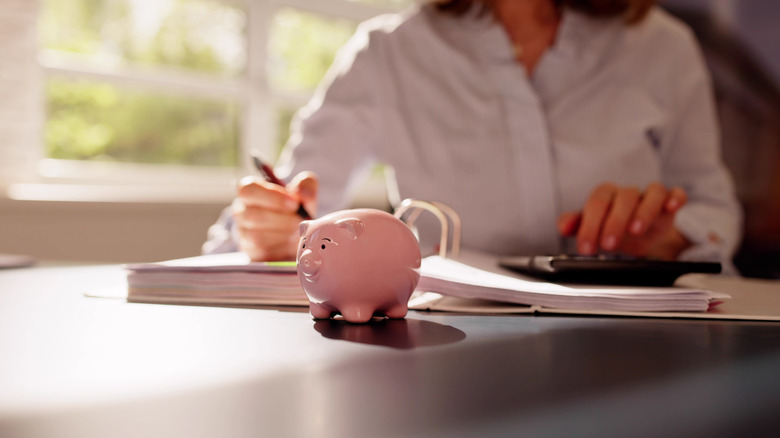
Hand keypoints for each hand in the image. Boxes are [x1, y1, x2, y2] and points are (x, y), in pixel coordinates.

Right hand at [233, 171, 317, 260]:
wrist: (296, 233)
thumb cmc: (295, 209)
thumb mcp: (303, 191)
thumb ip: (306, 185)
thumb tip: (303, 194)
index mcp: (250, 192)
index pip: (248, 190)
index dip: (272, 196)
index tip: (294, 203)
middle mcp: (241, 212)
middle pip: (252, 215)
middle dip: (281, 219)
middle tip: (300, 221)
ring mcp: (244, 234)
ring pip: (256, 236)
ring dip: (282, 235)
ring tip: (297, 232)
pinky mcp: (251, 253)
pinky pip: (263, 253)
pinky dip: (282, 249)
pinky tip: (292, 244)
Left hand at [557, 182, 690, 259]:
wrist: (639, 236)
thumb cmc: (612, 229)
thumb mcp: (593, 229)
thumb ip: (576, 225)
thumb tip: (563, 225)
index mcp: (606, 195)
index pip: (596, 204)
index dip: (590, 226)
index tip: (586, 248)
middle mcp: (627, 193)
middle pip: (623, 198)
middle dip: (615, 222)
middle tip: (608, 245)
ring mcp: (650, 196)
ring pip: (651, 194)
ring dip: (644, 211)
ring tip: (636, 230)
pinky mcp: (669, 202)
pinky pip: (675, 194)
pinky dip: (675, 198)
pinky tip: (671, 207)